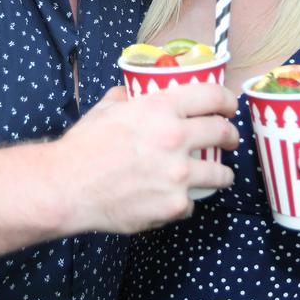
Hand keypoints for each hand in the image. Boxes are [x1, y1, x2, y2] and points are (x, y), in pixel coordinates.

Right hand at [55, 83, 238, 234]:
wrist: (67, 187)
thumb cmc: (83, 146)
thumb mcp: (105, 109)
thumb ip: (126, 98)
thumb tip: (133, 94)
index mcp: (160, 108)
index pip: (211, 96)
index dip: (227, 100)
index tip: (229, 107)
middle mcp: (175, 138)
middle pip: (223, 133)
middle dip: (231, 136)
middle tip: (229, 140)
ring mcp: (178, 175)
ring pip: (220, 174)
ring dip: (221, 173)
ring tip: (218, 175)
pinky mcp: (174, 205)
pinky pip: (190, 203)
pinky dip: (182, 201)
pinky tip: (171, 198)